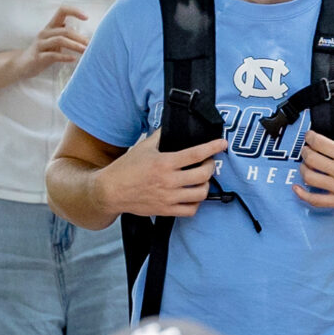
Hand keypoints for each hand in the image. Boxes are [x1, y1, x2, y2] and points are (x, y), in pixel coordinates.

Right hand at [13, 6, 91, 79]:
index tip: (86, 17)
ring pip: (59, 40)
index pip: (62, 11)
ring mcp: (40, 44)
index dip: (74, 11)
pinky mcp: (38, 57)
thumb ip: (66, 36)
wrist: (22, 65)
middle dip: (79, 37)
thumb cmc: (43, 52)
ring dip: (74, 45)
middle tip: (91, 44)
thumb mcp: (55, 42)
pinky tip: (73, 59)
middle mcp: (45, 33)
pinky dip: (64, 57)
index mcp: (50, 27)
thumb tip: (87, 36)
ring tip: (85, 50)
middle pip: (65, 30)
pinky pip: (53, 55)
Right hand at [95, 130, 229, 217]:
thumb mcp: (143, 147)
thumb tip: (172, 124)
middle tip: (208, 162)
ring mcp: (168, 197)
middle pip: (203, 174)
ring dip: (205, 185)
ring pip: (201, 193)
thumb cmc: (126, 168)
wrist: (111, 191)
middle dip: (211, 166)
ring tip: (201, 179)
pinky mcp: (166, 210)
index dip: (213, 147)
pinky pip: (191, 210)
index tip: (222, 143)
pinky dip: (196, 203)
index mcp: (164, 162)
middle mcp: (169, 181)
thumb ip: (160, 135)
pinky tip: (192, 195)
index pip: (195, 153)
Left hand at [295, 119, 333, 213]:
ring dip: (303, 169)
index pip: (320, 143)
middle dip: (305, 151)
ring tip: (305, 165)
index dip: (310, 137)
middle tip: (306, 149)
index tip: (309, 136)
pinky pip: (316, 200)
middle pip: (312, 159)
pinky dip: (303, 195)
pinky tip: (297, 188)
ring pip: (310, 178)